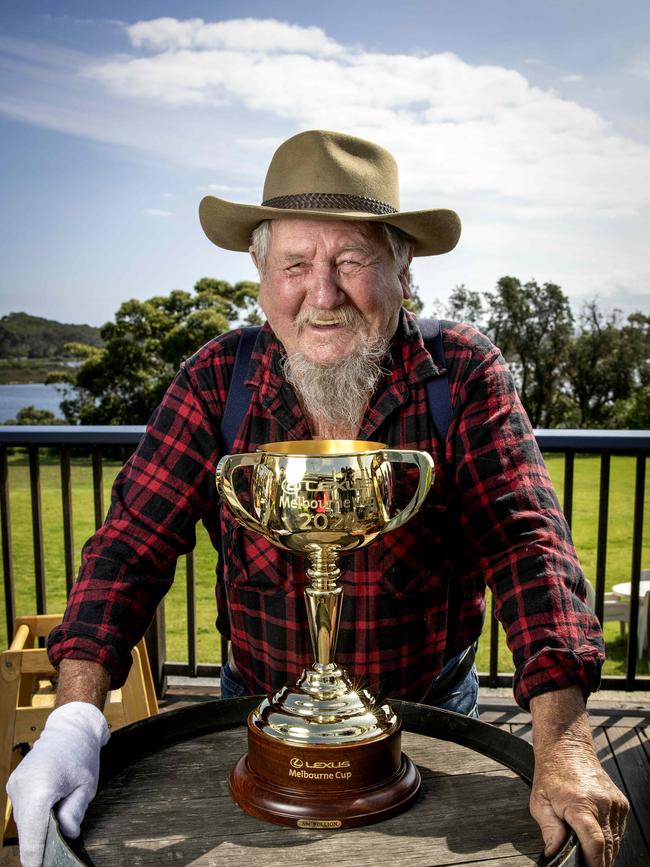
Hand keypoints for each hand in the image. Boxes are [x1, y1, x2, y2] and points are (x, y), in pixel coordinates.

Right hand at [6, 702, 109, 866]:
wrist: (70, 727)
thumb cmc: (81, 753)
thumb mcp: (86, 786)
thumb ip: (74, 813)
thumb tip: (66, 837)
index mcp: (39, 789)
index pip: (32, 837)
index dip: (37, 858)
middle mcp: (21, 788)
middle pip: (27, 831)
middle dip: (41, 842)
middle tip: (58, 846)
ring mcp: (15, 785)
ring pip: (24, 821)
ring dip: (38, 826)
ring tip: (58, 820)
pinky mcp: (14, 783)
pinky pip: (23, 808)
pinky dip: (35, 813)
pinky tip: (51, 807)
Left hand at [530, 688, 628, 866]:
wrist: (567, 747)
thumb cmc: (551, 772)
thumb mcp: (539, 802)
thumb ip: (549, 830)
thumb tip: (554, 853)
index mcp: (581, 804)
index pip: (595, 844)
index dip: (593, 865)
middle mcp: (602, 804)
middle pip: (608, 848)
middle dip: (597, 862)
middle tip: (583, 865)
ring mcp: (615, 803)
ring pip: (615, 842)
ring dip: (604, 853)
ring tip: (587, 855)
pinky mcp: (621, 803)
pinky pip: (618, 831)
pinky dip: (609, 840)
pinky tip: (596, 840)